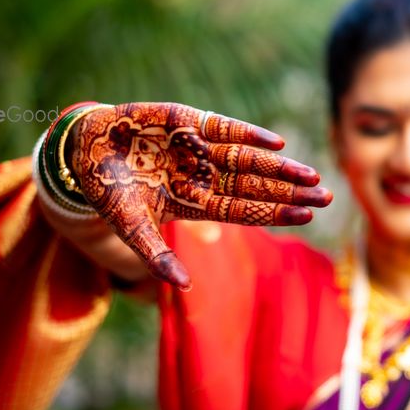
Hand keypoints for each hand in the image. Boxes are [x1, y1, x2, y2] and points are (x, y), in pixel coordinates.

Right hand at [69, 103, 332, 289]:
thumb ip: (156, 254)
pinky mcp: (186, 122)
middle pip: (255, 187)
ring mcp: (197, 149)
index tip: (308, 217)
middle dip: (290, 191)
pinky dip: (249, 135)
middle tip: (328, 197)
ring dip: (279, 168)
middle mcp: (202, 175)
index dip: (276, 214)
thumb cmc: (106, 192)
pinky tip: (277, 145)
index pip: (244, 211)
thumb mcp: (128, 226)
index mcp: (194, 202)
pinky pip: (224, 129)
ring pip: (247, 160)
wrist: (81, 150)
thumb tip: (182, 287)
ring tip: (312, 175)